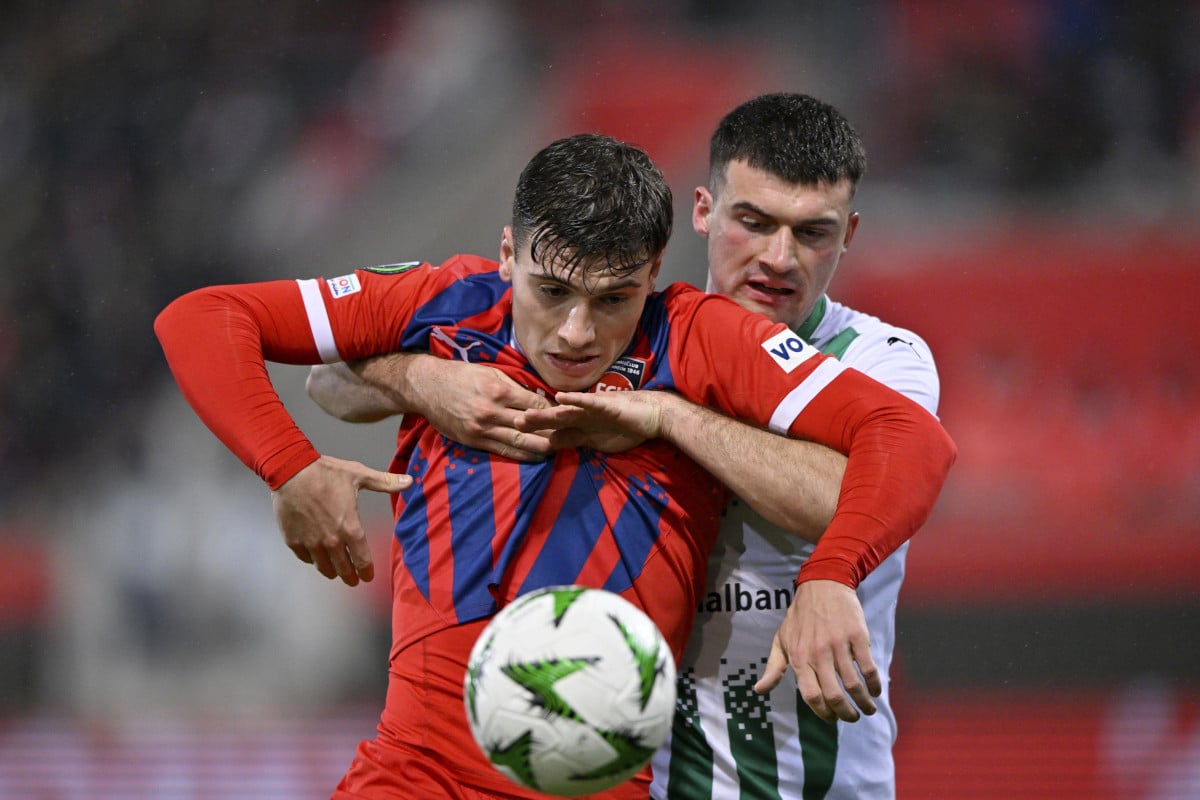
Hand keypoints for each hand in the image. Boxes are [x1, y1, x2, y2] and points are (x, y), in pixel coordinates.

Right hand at [271, 455, 411, 585]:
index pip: (362, 560)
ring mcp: (311, 542)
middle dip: (350, 577)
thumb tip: (410, 481)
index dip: (366, 571)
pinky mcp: (294, 540)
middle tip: (353, 580)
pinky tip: (316, 557)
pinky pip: (306, 558)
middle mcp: (331, 540)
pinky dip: (312, 560)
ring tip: (336, 572)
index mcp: (350, 527)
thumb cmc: (325, 472)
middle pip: (344, 569)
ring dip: (332, 571)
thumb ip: (385, 482)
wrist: (291, 471)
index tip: (368, 576)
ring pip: (324, 567)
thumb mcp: (358, 475)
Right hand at [391, 357, 557, 460]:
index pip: (536, 405)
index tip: (568, 416)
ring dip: (542, 448)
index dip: (554, 412)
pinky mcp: (474, 441)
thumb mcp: (490, 371)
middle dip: (553, 433)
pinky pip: (503, 451)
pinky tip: (536, 457)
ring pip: (520, 443)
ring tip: (559, 451)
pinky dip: (522, 455)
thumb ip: (514, 385)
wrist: (427, 388)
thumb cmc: (460, 375)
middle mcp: (493, 412)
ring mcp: (483, 429)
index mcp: (499, 390)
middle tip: (571, 437)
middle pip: (532, 427)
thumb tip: (539, 397)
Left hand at [516, 390, 668, 452]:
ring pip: (566, 410)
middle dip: (534, 421)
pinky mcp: (607, 405)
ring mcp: (594, 408)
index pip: (554, 428)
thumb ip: (573, 440)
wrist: (654, 415)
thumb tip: (550, 443)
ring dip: (546, 412)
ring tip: (527, 414)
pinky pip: (589, 402)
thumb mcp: (595, 440)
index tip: (514, 435)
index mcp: (580, 422)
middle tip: (512, 423)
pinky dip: (575, 401)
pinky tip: (560, 398)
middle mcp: (583, 413)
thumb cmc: (626, 426)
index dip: (536, 432)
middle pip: (554, 418)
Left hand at [755, 580, 880, 722]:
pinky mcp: (857, 636)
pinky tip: (876, 690)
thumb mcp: (781, 640)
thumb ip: (773, 668)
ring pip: (854, 685)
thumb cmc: (799, 616)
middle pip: (834, 695)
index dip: (823, 713)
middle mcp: (818, 654)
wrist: (822, 584)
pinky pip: (868, 667)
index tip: (832, 719)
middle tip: (852, 718)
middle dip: (846, 714)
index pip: (811, 696)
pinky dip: (874, 684)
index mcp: (799, 657)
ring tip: (868, 709)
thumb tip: (758, 691)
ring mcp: (839, 645)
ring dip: (863, 703)